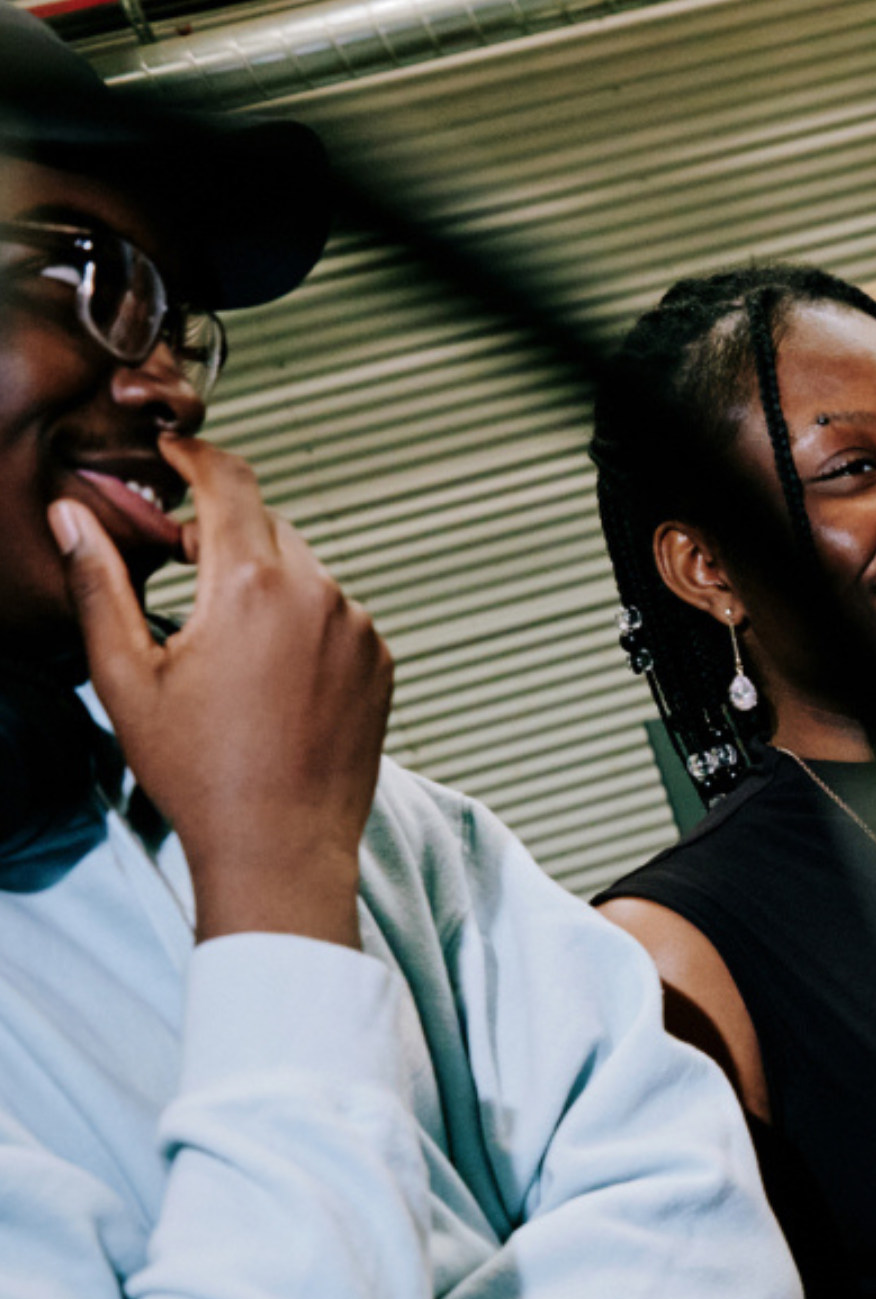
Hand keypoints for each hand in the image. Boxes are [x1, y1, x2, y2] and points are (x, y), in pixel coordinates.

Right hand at [57, 434, 390, 947]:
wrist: (280, 847)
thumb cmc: (200, 773)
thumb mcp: (125, 675)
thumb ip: (99, 582)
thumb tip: (71, 516)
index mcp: (254, 586)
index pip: (230, 481)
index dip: (196, 455)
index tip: (173, 451)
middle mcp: (320, 594)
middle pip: (265, 525)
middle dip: (219, 533)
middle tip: (175, 564)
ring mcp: (360, 628)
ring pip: (302, 569)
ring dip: (260, 579)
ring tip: (219, 637)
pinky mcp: (381, 660)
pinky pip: (334, 612)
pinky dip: (299, 618)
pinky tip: (264, 670)